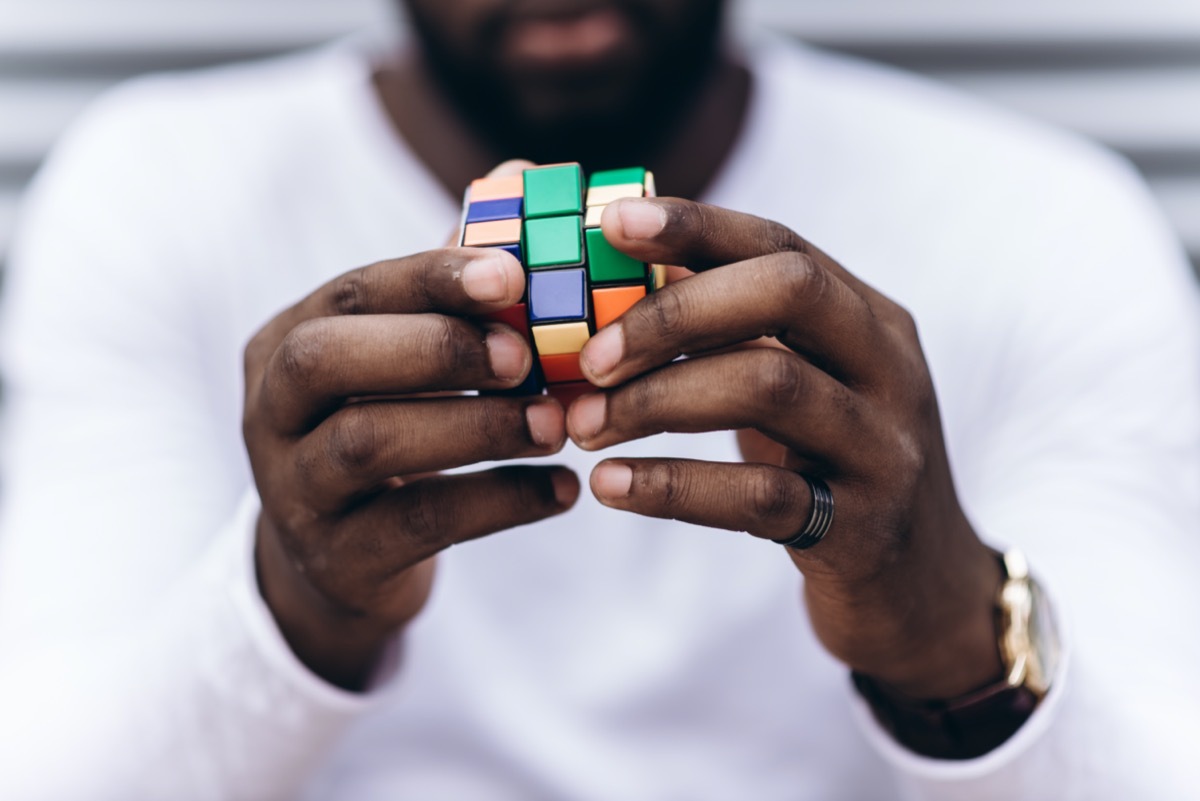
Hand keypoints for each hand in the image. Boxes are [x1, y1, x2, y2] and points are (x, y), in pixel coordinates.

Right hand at [242, 242, 577, 689]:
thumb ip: (453, 281)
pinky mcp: (334, 558)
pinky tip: (562, 491)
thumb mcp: (404, 361)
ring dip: (476, 425)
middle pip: (326, 359)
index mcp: (287, 342)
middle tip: (528, 356)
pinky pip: (417, 524)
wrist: (340, 562)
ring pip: (369, 443)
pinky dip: (499, 502)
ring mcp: (292, 489)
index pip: (350, 293)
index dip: (429, 279)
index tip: (512, 276)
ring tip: (558, 424)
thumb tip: (522, 173)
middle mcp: (269, 409)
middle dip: (434, 346)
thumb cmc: (391, 429)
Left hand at [565, 198, 1004, 699]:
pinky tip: (609, 487)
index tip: (611, 223)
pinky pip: (759, 496)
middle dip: (673, 312)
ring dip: (658, 399)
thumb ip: (738, 332)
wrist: (920, 590)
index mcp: (870, 318)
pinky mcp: (863, 528)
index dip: (696, 226)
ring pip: (769, 386)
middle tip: (590, 356)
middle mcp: (890, 368)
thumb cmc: (831, 469)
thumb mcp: (802, 388)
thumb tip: (626, 271)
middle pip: (788, 292)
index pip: (782, 244)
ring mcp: (884, 446)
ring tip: (583, 425)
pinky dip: (672, 486)